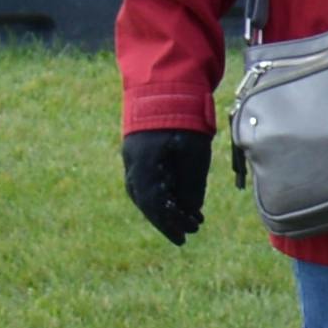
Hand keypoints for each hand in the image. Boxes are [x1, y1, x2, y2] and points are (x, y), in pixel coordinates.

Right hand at [121, 127, 207, 245]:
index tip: (184, 238)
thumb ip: (191, 183)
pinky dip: (162, 195)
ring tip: (189, 220)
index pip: (153, 203)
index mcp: (145, 164)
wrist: (166, 88)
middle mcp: (133, 163)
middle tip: (188, 233)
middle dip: (167, 220)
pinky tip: (181, 202)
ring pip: (145, 193)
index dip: (168, 223)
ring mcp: (133, 158)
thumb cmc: (184, 119)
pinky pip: (146, 181)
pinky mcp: (139, 154)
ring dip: (166, 209)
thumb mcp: (195, 153)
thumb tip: (190, 210)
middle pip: (146, 202)